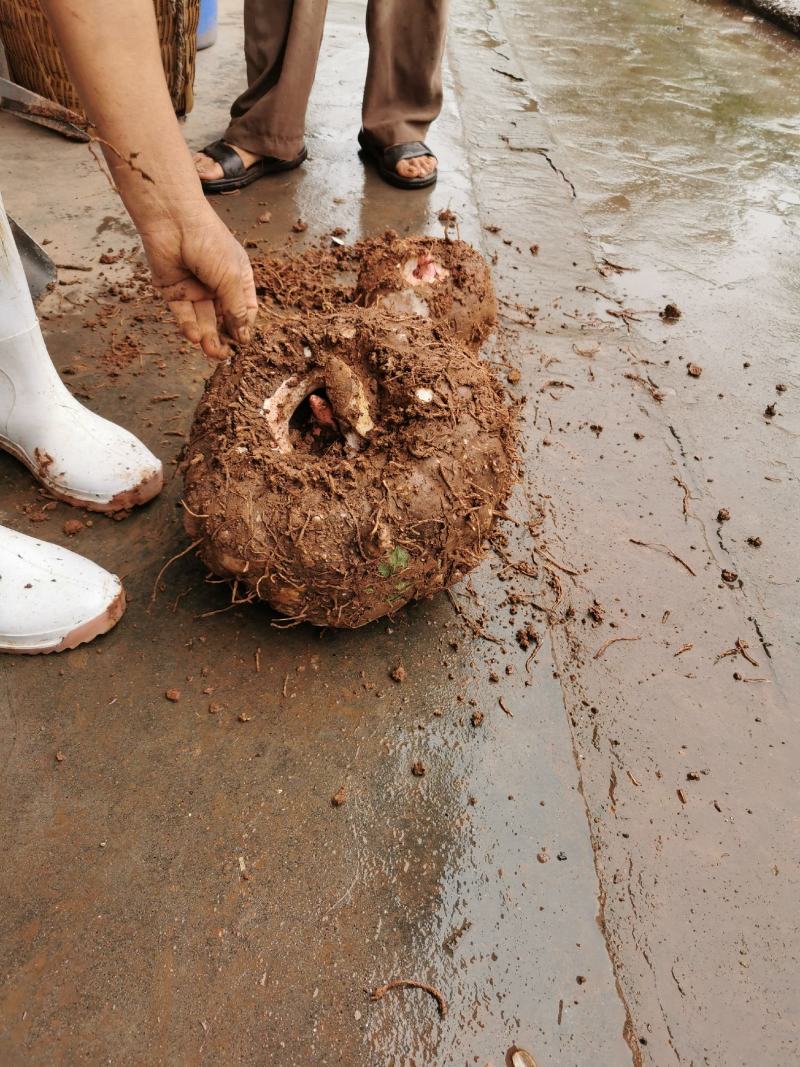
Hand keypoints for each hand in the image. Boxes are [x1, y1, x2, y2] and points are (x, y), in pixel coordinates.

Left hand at [139, 207, 257, 358]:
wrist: (172, 220)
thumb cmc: (209, 241)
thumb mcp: (231, 278)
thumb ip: (236, 309)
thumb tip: (244, 336)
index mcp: (237, 277)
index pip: (244, 310)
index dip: (243, 326)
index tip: (241, 342)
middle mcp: (217, 284)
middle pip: (222, 318)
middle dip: (223, 336)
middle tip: (223, 355)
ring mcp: (194, 288)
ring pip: (202, 319)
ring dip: (207, 336)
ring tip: (211, 351)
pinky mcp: (173, 290)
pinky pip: (182, 313)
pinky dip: (188, 326)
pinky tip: (194, 336)